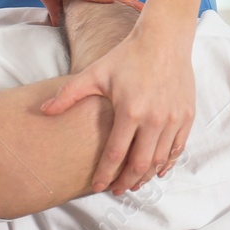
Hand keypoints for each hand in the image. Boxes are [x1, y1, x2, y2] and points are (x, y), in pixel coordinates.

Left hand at [41, 0, 193, 194]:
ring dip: (146, 176)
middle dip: (126, 182)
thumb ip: (69, 94)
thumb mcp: (95, 73)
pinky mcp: (186, 116)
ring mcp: (173, 119)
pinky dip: (167, 163)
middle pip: (140, 164)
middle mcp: (154, 119)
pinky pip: (177, 149)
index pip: (115, 154)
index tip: (98, 187)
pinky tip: (158, 170)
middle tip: (117, 190)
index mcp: (130, 111)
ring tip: (134, 182)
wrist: (164, 39)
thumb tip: (42, 111)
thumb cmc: (127, 56)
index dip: (105, 175)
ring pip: (160, 160)